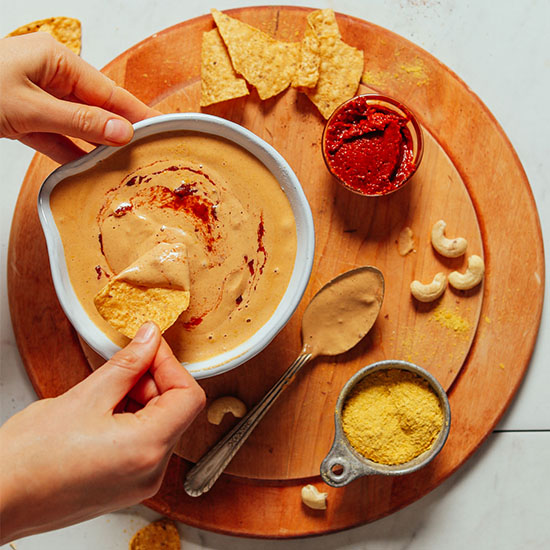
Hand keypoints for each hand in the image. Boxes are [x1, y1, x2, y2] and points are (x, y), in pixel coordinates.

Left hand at [0, 32, 159, 163]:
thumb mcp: (29, 107)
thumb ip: (78, 121)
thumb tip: (121, 130)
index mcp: (54, 59)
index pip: (107, 91)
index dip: (136, 112)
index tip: (160, 127)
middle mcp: (48, 76)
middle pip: (96, 108)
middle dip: (118, 132)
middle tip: (145, 153)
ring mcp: (36, 97)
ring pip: (78, 125)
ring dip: (96, 147)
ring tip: (122, 165)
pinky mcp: (23, 118)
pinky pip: (56, 138)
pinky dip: (71, 154)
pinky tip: (88, 169)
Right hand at [0, 322, 204, 542]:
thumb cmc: (29, 459)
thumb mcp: (84, 396)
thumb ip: (127, 364)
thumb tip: (150, 339)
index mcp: (148, 449)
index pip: (189, 396)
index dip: (171, 365)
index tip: (150, 348)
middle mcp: (152, 471)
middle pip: (177, 409)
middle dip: (153, 380)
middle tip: (123, 365)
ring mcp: (141, 481)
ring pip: (161, 423)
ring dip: (141, 398)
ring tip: (105, 391)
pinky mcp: (127, 484)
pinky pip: (146, 442)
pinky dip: (132, 419)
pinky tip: (103, 411)